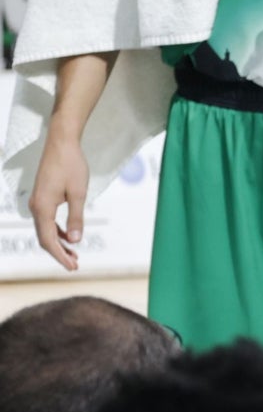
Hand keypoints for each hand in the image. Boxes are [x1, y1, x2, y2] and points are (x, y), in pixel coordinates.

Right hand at [28, 134, 89, 270]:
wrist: (62, 143)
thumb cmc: (71, 166)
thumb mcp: (78, 194)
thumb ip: (76, 218)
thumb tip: (76, 241)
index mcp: (42, 208)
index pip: (48, 240)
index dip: (60, 256)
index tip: (72, 267)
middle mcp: (36, 206)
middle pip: (44, 238)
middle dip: (59, 253)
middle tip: (75, 266)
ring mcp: (38, 202)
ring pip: (46, 230)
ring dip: (59, 244)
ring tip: (75, 256)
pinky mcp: (43, 197)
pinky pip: (48, 221)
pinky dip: (58, 232)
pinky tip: (70, 238)